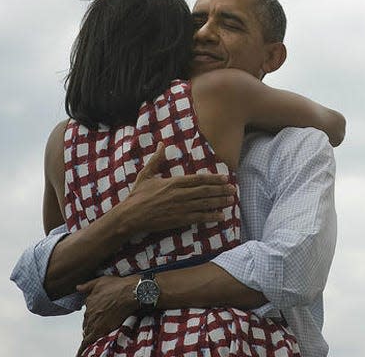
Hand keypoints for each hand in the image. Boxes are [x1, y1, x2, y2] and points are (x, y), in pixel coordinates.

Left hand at [76, 275, 138, 355]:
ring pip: (87, 331)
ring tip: (94, 336)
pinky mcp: (99, 330)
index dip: (91, 315)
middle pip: (86, 322)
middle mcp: (89, 311)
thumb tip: (78, 288)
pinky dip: (83, 348)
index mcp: (89, 301)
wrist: (130, 293)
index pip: (86, 312)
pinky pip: (87, 342)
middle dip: (91, 324)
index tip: (96, 316)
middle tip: (99, 325)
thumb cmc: (118, 286)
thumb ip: (87, 286)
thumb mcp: (100, 281)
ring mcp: (94, 321)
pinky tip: (80, 353)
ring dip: (90, 333)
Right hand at [121, 142, 236, 233]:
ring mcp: (180, 207)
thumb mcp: (146, 174)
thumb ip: (157, 160)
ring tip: (230, 200)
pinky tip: (220, 216)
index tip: (224, 178)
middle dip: (221, 190)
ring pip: (204, 204)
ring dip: (219, 202)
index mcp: (173, 182)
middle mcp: (180, 194)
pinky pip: (199, 218)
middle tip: (233, 189)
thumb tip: (161, 144)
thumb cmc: (138, 195)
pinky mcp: (179, 220)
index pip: (198, 179)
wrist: (131, 215)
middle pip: (205, 191)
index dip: (213, 178)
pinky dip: (211, 216)